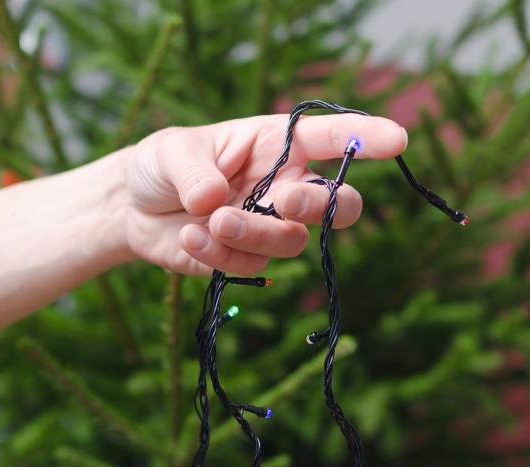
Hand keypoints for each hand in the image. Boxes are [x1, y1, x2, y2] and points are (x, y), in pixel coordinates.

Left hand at [125, 113, 408, 274]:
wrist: (132, 209)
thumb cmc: (161, 165)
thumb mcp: (170, 152)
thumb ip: (194, 172)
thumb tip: (216, 200)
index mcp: (275, 145)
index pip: (329, 138)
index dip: (365, 138)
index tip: (396, 139)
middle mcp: (282, 186)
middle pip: (338, 203)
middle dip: (323, 205)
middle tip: (287, 201)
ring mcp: (268, 227)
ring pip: (292, 240)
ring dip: (255, 233)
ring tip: (212, 220)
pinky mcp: (244, 260)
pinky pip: (249, 265)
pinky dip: (219, 254)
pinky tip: (188, 235)